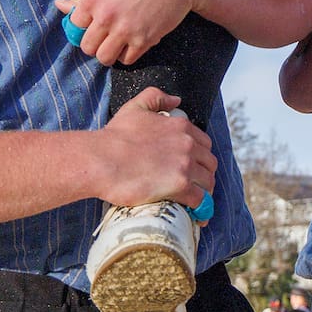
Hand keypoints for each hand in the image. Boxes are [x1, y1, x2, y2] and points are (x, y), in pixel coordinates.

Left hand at [57, 0, 199, 65]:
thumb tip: (59, 5)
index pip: (74, 26)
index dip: (85, 26)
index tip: (94, 24)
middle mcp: (105, 16)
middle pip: (87, 47)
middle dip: (96, 44)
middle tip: (106, 36)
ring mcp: (124, 30)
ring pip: (104, 58)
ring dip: (110, 53)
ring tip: (118, 43)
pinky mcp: (143, 40)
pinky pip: (126, 60)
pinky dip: (129, 54)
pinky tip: (134, 42)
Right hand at [96, 88, 216, 207]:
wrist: (102, 159)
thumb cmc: (114, 136)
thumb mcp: (135, 107)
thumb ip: (157, 97)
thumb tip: (176, 100)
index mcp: (180, 127)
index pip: (204, 143)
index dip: (200, 155)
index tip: (193, 165)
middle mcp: (187, 144)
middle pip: (209, 163)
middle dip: (204, 174)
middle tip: (194, 184)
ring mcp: (185, 165)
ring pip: (208, 181)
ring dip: (204, 191)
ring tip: (195, 200)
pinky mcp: (179, 186)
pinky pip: (200, 199)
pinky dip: (200, 207)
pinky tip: (195, 214)